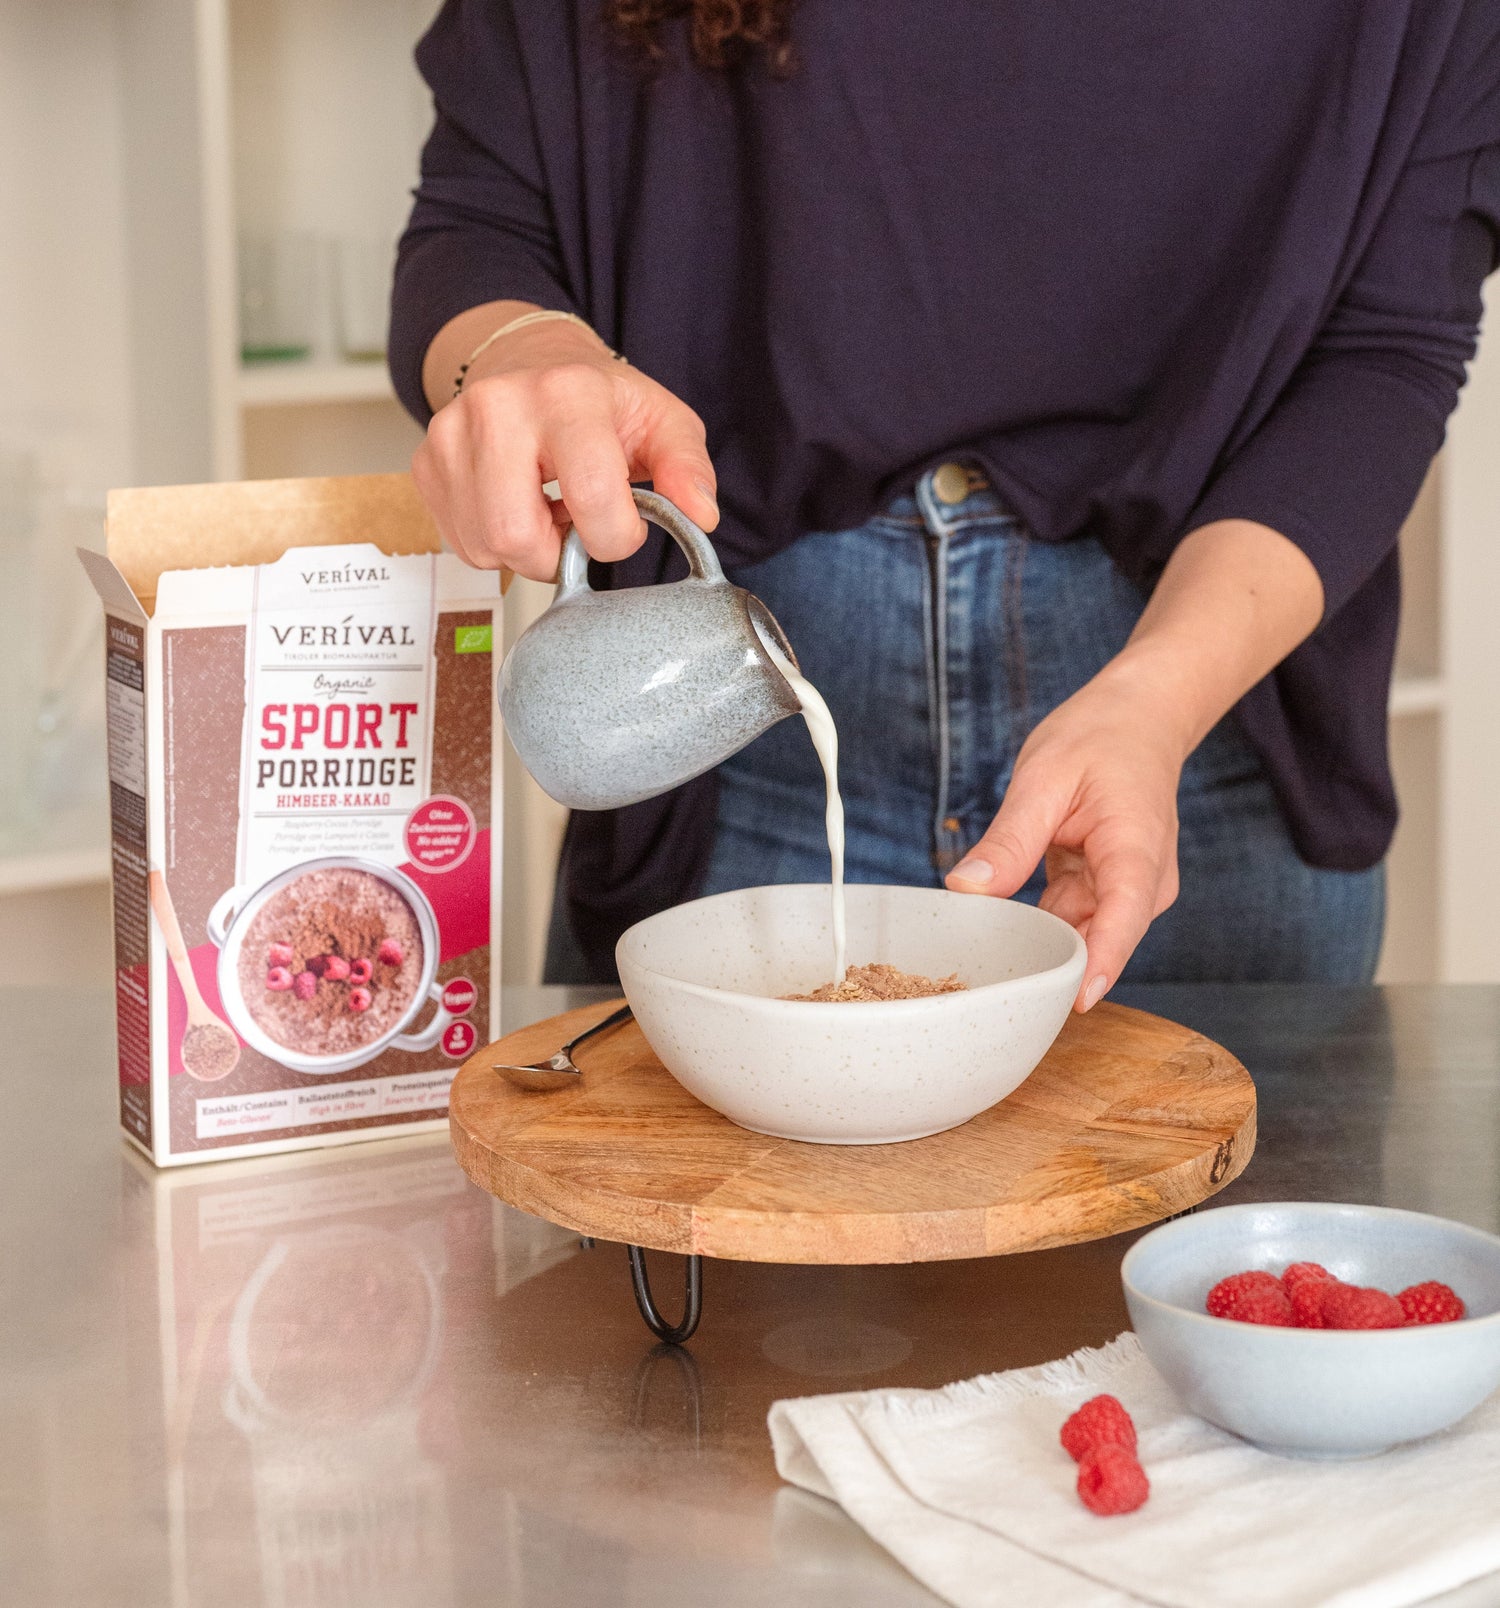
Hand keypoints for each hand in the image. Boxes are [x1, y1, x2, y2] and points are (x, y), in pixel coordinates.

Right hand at [412, 310, 718, 578]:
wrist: (531, 358)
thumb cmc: (602, 399)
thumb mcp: (663, 421)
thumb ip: (687, 468)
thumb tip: (701, 514)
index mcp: (566, 394)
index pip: (590, 498)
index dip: (616, 536)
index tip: (625, 524)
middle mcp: (498, 407)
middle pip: (515, 534)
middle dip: (555, 556)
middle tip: (577, 530)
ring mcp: (451, 431)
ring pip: (484, 545)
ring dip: (525, 550)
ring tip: (547, 512)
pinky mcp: (427, 460)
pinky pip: (460, 541)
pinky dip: (494, 542)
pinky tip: (517, 507)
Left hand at [945, 661, 1186, 1011]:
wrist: (1139, 717)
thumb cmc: (1099, 738)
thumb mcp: (1043, 778)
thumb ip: (1009, 840)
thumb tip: (966, 889)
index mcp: (1136, 848)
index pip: (1124, 916)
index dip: (1101, 962)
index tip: (1076, 1002)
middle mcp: (1143, 879)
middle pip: (1099, 936)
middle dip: (1050, 961)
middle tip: (986, 983)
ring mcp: (1127, 886)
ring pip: (1079, 931)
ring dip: (1037, 939)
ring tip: (982, 953)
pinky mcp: (1107, 887)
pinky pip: (1069, 916)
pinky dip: (1037, 920)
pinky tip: (999, 923)